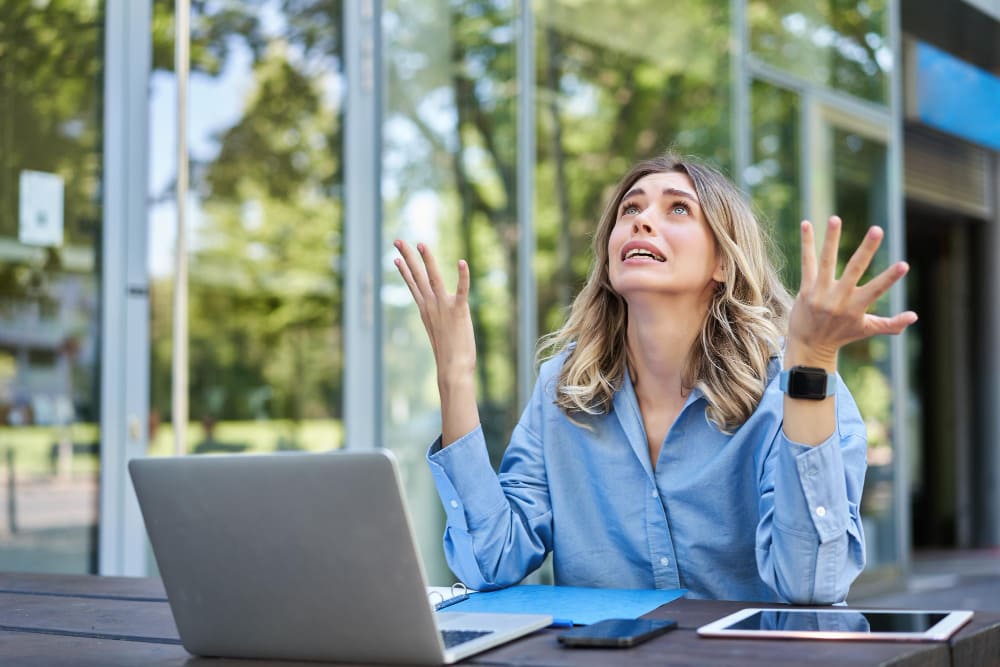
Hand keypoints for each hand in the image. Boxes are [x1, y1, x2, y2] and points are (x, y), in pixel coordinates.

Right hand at [393, 240, 476, 384]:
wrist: (453, 368)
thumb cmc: (449, 353)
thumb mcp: (439, 331)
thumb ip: (437, 320)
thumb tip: (437, 317)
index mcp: (425, 309)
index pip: (413, 285)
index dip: (404, 270)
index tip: (396, 257)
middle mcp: (431, 305)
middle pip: (417, 276)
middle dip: (408, 257)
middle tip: (397, 240)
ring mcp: (443, 307)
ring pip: (433, 278)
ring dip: (427, 260)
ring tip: (421, 244)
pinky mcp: (459, 311)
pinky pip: (461, 290)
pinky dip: (462, 276)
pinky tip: (462, 262)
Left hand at [786, 216, 917, 365]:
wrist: (808, 346)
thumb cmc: (841, 336)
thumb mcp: (867, 330)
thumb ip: (891, 324)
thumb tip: (915, 316)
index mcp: (856, 307)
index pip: (876, 289)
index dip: (890, 278)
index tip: (904, 265)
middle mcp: (838, 299)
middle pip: (854, 270)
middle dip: (867, 250)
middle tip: (878, 229)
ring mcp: (820, 292)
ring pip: (826, 261)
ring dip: (831, 239)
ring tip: (836, 218)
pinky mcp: (805, 288)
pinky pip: (807, 263)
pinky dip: (807, 244)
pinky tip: (806, 224)